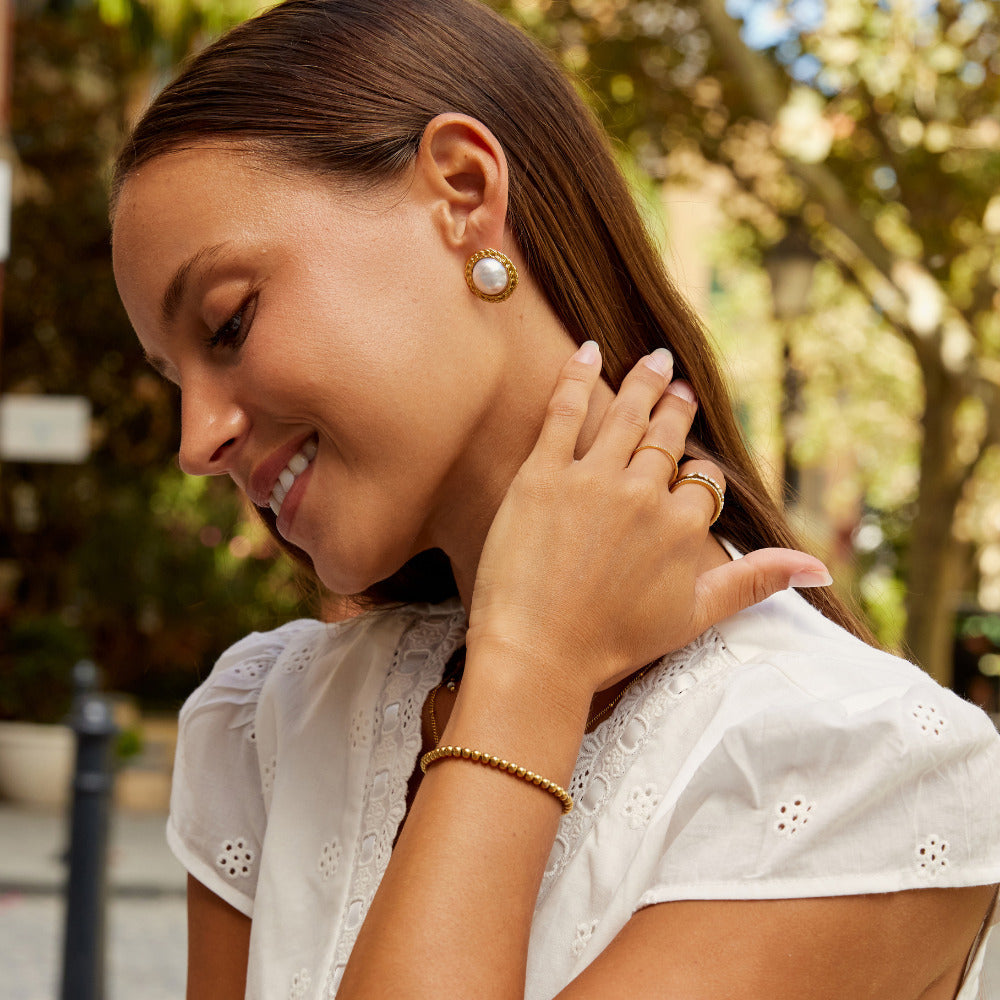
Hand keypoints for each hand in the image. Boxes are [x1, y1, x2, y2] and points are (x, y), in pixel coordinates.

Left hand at [467, 341, 830, 701]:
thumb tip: (820, 570)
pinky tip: (588, 350)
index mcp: (681, 527)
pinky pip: (564, 412)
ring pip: (626, 415)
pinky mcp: (542, 474)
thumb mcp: (694, 617)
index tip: (695, 465)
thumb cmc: (612, 645)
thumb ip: (753, 582)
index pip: (702, 481)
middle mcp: (643, 493)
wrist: (537, 652)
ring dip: (643, 382)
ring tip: (654, 359)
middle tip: (680, 383)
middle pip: (667, 437)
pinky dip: (576, 377)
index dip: (701, 472)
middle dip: (677, 407)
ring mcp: (591, 479)